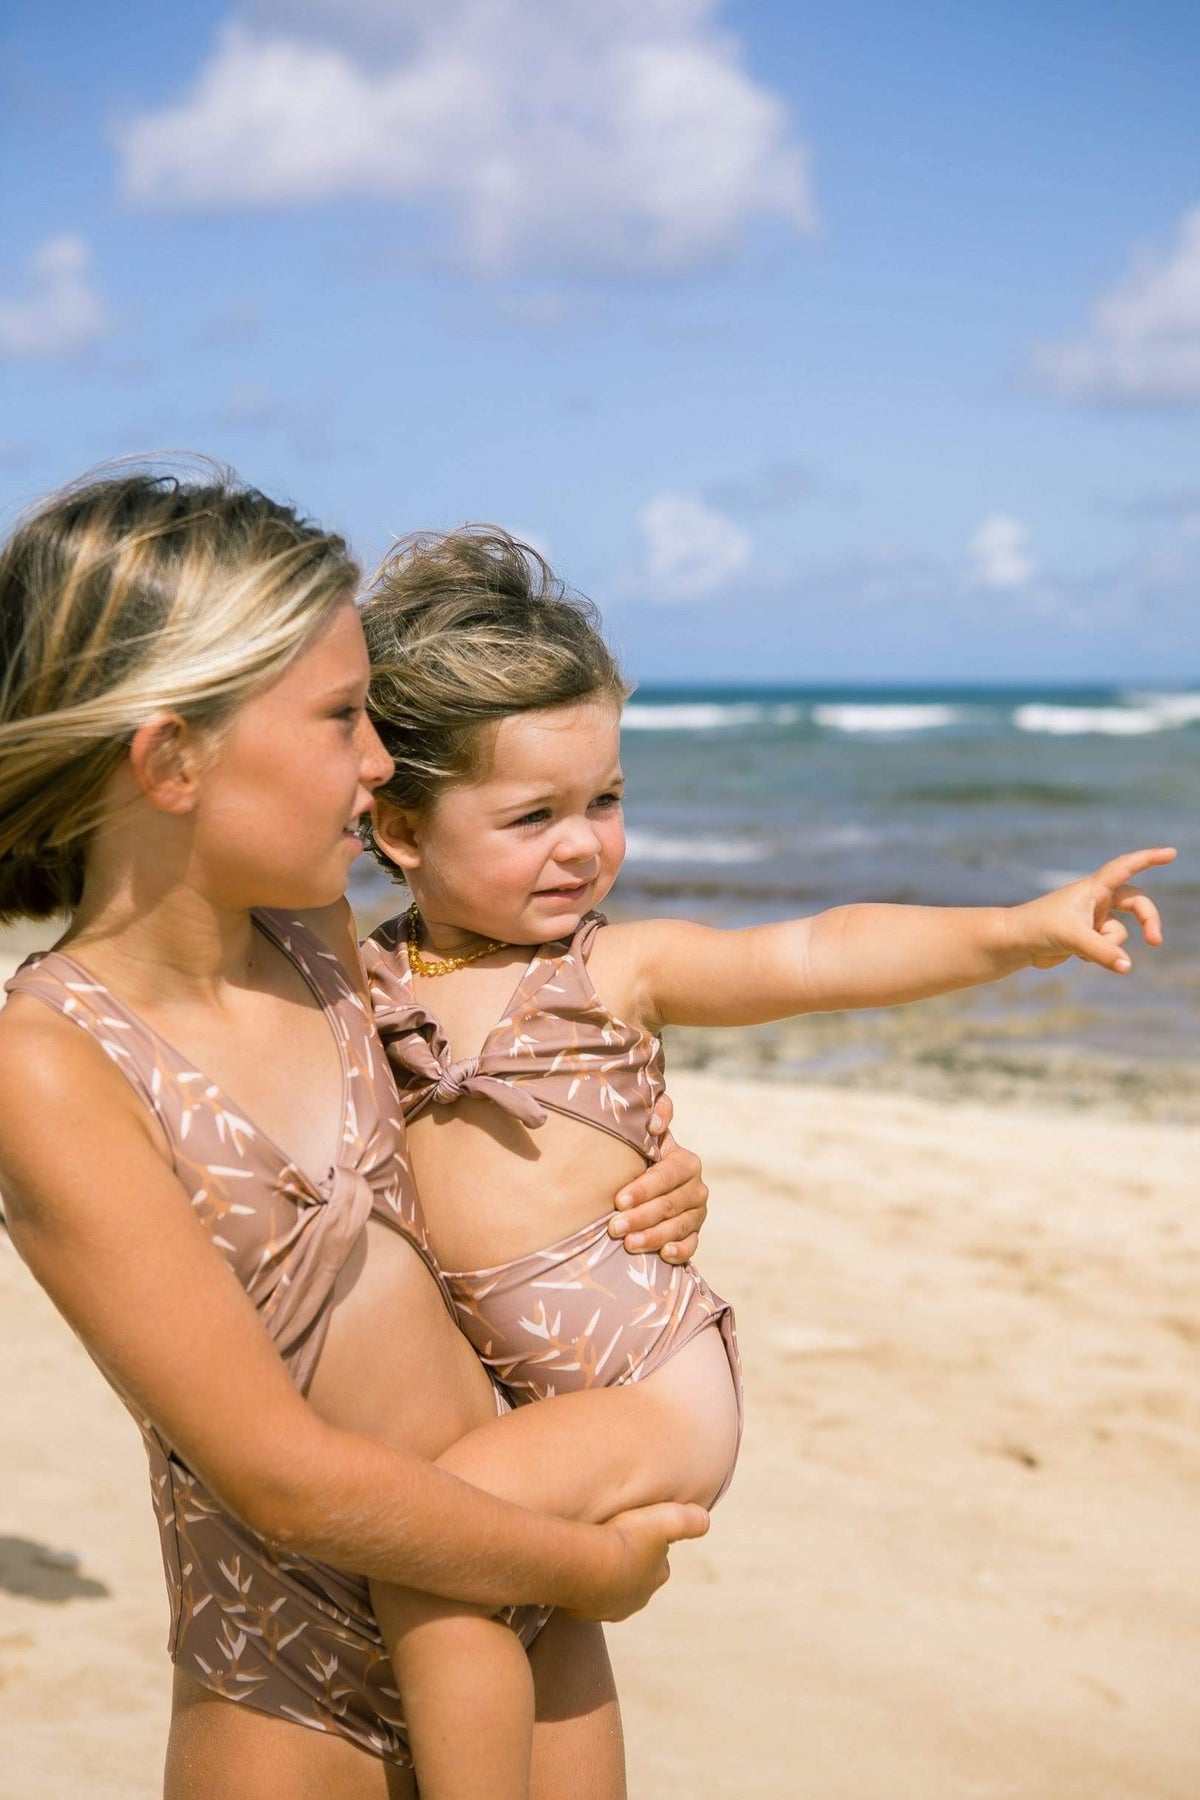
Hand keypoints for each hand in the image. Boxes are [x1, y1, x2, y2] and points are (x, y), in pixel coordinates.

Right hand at [564, 1502, 709, 1621]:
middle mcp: (638, 1598)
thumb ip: (692, 1520)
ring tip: (593, 1554)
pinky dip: (585, 1585)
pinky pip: (587, 1596)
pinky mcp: (585, 1612)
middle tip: (612, 1540)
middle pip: (636, 1576)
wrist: (583, 1565)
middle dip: (628, 1562)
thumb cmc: (625, 1539)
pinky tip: (579, 1570)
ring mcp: (610, 1608)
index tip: (635, 1528)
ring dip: (605, 1574)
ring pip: (611, 1588)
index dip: (649, 1542)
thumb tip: (705, 1521)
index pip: (659, 1559)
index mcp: (657, 1576)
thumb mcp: (668, 1519)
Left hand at [608, 1094, 708, 1263]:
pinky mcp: (695, 1234)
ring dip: (653, 1237)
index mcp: (686, 1163)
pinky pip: (692, 1246)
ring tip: (628, 1244)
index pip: (666, 1176)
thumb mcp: (648, 1135)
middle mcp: (697, 1188)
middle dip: (641, 1217)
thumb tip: (654, 1121)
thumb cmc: (642, 1157)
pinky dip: (679, 1252)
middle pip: (669, 1205)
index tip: (618, 1200)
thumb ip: (656, 1114)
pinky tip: (664, 1255)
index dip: (644, 1189)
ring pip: (678, 1227)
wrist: (651, 1184)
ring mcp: (698, 1214)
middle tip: (614, 1227)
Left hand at [1012, 846, 1175, 972]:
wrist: (1015, 943)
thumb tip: (1127, 966)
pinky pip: (1108, 948)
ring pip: (1119, 934)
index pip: (1126, 867)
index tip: (1172, 853)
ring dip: (1107, 946)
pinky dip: (1097, 955)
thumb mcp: (1073, 938)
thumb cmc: (1039, 928)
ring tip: (1079, 948)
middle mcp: (1096, 900)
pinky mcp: (1088, 937)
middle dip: (1149, 921)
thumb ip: (1102, 951)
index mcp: (1093, 888)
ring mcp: (1093, 918)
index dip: (1149, 858)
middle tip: (1155, 941)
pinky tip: (1073, 954)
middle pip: (1136, 903)